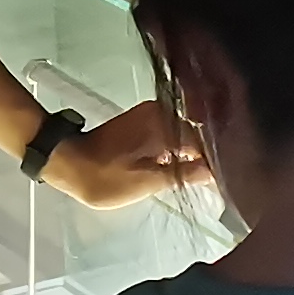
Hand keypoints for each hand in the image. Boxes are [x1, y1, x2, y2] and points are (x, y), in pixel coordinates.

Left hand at [40, 97, 204, 209]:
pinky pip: (170, 133)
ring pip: (183, 134)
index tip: (227, 180)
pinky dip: (178, 149)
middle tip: (218, 181)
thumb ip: (182, 175)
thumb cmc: (105, 175)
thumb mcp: (146, 181)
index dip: (216, 161)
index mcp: (163, 124)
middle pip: (195, 134)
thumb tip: (214, 172)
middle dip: (207, 155)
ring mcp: (150, 115)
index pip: (203, 141)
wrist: (67, 162)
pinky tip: (182, 166)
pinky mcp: (141, 122)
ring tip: (204, 177)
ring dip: (193, 153)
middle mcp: (160, 112)